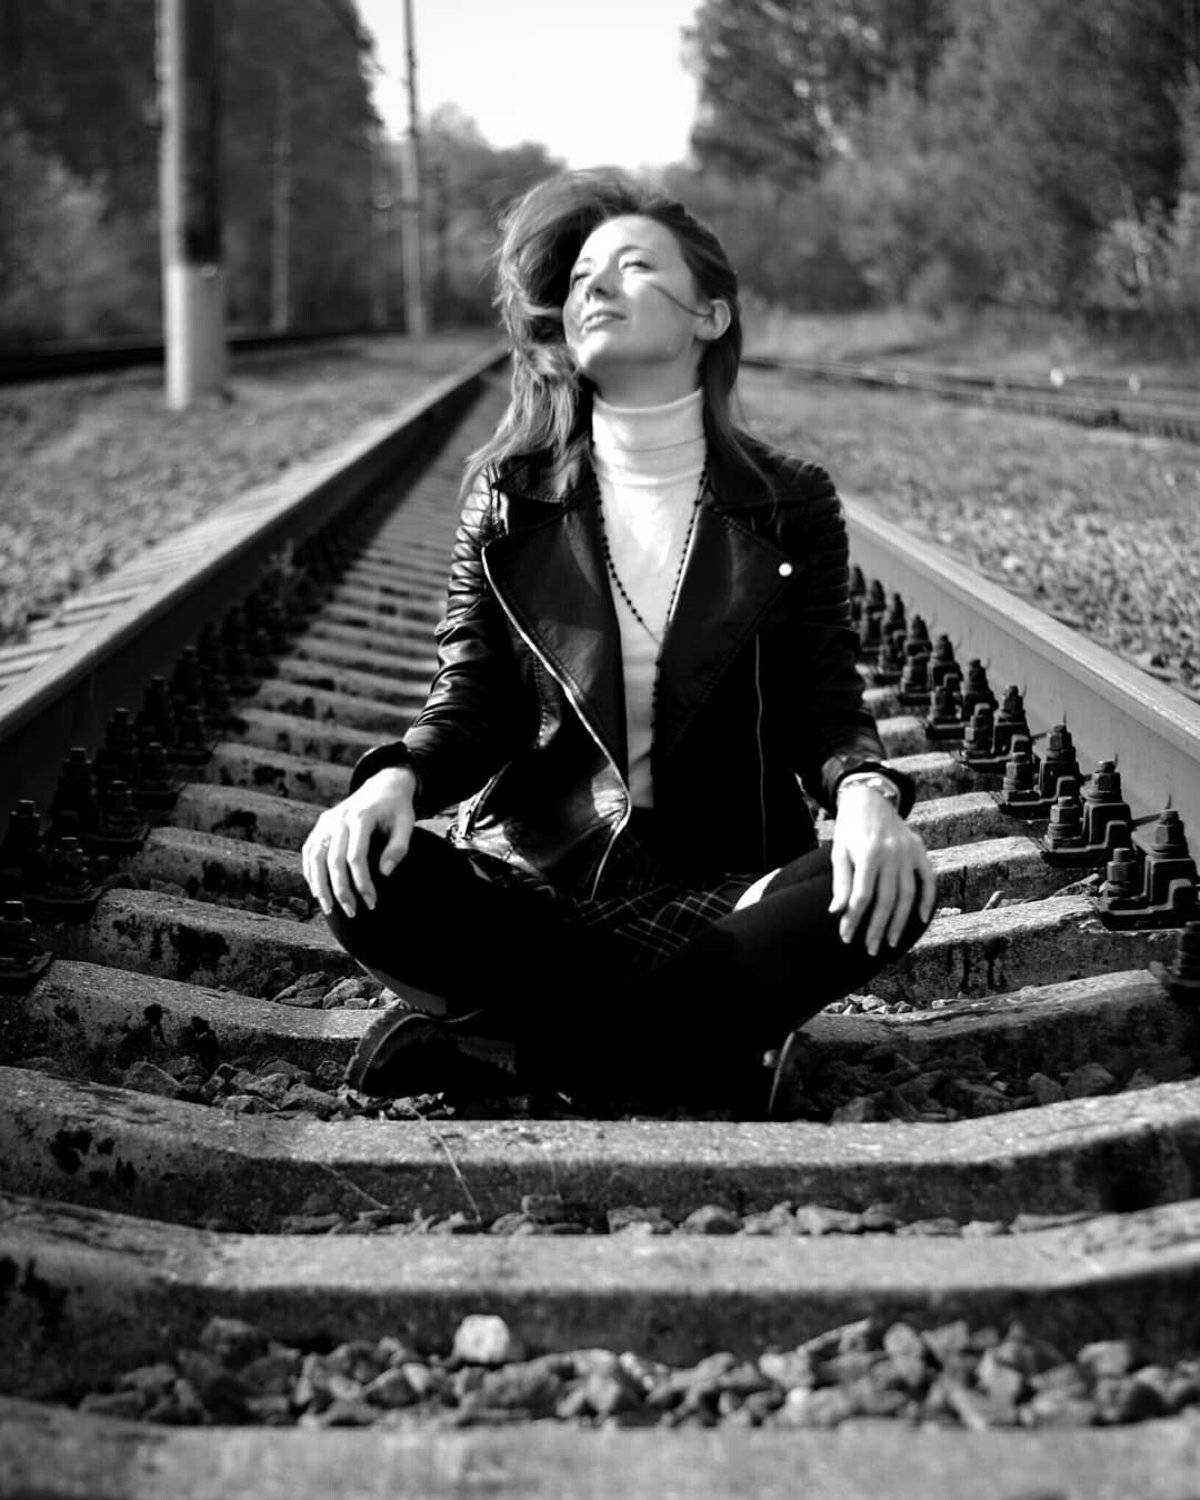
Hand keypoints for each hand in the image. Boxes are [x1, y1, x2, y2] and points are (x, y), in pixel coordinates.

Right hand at [302, 767, 415, 917]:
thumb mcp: (407, 823)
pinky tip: (317, 892)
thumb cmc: (397, 809)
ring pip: (315, 857)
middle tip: (352, 913)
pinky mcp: (320, 825)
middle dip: (341, 890)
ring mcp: (326, 821)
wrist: (382, 785)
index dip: (362, 883)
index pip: (356, 856)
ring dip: (319, 886)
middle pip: (333, 860)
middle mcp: (339, 818)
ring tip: (328, 909)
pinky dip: (310, 872)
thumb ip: (398, 848)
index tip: (371, 902)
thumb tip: (384, 874)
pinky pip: (309, 852)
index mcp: (361, 817)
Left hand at [828, 784, 935, 954]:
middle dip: (877, 928)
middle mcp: (892, 855)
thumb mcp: (839, 853)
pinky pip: (928, 880)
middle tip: (870, 950)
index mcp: (868, 854)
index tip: (846, 937)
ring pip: (908, 896)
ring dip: (900, 923)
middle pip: (887, 901)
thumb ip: (841, 883)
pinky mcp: (920, 851)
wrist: (870, 800)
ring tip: (890, 943)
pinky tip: (920, 920)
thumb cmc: (849, 830)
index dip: (854, 920)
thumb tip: (837, 912)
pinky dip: (927, 901)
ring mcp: (909, 853)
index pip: (862, 897)